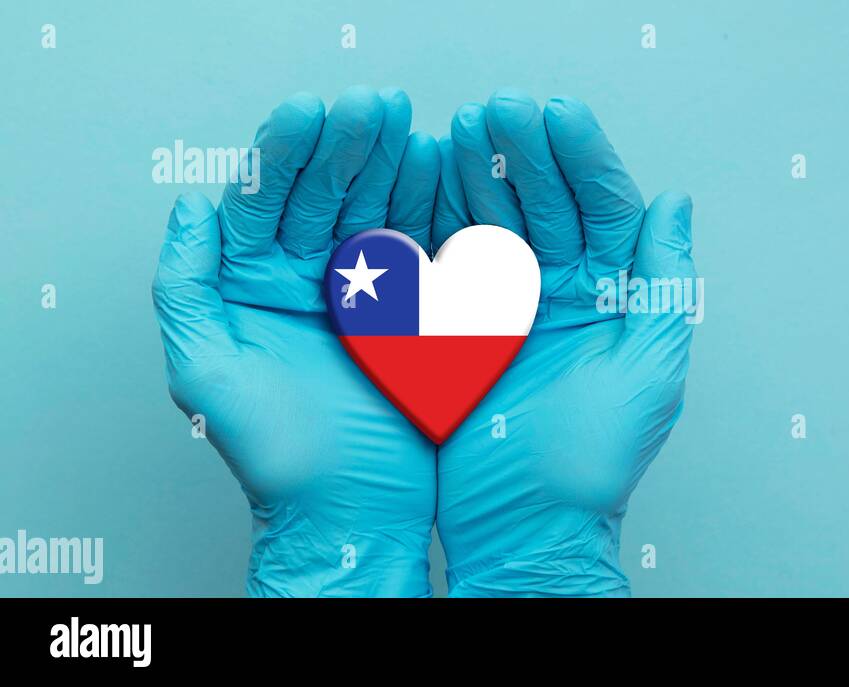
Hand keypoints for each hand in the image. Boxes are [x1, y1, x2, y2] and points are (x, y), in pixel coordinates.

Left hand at [151, 86, 444, 596]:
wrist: (352, 513)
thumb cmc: (277, 458)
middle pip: (326, 193)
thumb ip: (188, 289)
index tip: (313, 112)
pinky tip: (442, 172)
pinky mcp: (416, 311)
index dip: (289, 152)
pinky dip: (434, 210)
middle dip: (350, 144)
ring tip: (412, 125)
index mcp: (253, 285)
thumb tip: (190, 211)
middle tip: (375, 104)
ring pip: (378, 210)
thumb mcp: (207, 373)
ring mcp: (366, 292)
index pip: (268, 200)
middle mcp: (308, 279)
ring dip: (394, 164)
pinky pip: (424, 249)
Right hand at [433, 90, 696, 595]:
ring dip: (480, 172)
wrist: (524, 528)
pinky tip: (427, 178)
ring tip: (459, 127)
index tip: (558, 114)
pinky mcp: (463, 328)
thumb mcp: (647, 373)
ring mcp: (513, 307)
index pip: (605, 210)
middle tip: (501, 107)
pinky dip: (439, 218)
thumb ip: (661, 286)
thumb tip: (675, 204)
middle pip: (549, 204)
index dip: (584, 158)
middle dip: (525, 152)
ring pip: (497, 222)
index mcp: (615, 298)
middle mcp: (567, 293)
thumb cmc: (592, 466)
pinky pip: (452, 261)